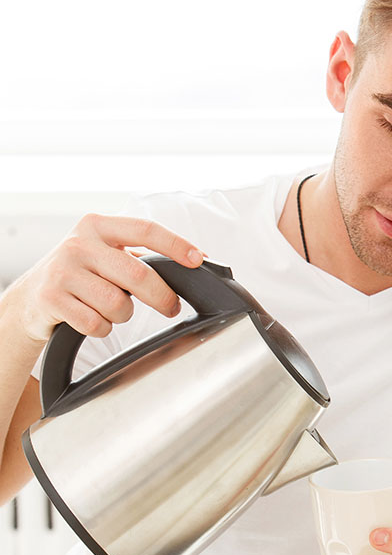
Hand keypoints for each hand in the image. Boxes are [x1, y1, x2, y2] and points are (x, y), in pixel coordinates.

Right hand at [11, 213, 204, 342]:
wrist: (30, 297)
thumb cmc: (79, 274)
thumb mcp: (104, 253)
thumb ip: (142, 254)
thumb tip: (196, 259)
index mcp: (98, 226)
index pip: (145, 229)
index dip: (176, 245)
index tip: (198, 259)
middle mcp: (79, 244)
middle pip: (137, 273)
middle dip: (161, 296)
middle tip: (171, 307)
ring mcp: (63, 271)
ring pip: (118, 304)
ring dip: (122, 315)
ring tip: (110, 308)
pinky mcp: (52, 299)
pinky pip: (96, 324)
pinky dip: (102, 328)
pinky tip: (91, 318)